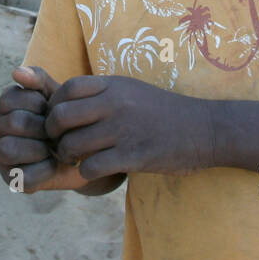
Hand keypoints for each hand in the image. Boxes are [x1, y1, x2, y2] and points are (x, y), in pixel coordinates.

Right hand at [0, 66, 84, 191]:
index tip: (54, 112)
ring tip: (54, 149)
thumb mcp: (58, 96)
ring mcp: (1, 154)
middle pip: (13, 123)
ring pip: (8, 149)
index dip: (40, 105)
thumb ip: (39, 80)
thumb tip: (15, 71)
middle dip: (42, 128)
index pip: (13, 98)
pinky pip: (22, 175)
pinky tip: (54, 164)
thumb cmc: (67, 121)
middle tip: (58, 133)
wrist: (86, 154)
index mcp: (6, 104)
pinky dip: (44, 170)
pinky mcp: (12, 179)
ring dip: (39, 149)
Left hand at [45, 75, 213, 178]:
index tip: (59, 119)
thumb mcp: (133, 90)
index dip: (54, 105)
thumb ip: (103, 93)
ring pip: (71, 144)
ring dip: (68, 156)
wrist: (206, 129)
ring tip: (76, 159)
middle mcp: (116, 104)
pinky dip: (86, 173)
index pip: (67, 88)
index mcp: (114, 86)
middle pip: (60, 116)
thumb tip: (68, 100)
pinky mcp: (134, 156)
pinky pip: (92, 167)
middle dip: (52, 133)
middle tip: (59, 142)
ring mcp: (124, 130)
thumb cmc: (166, 112)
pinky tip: (96, 171)